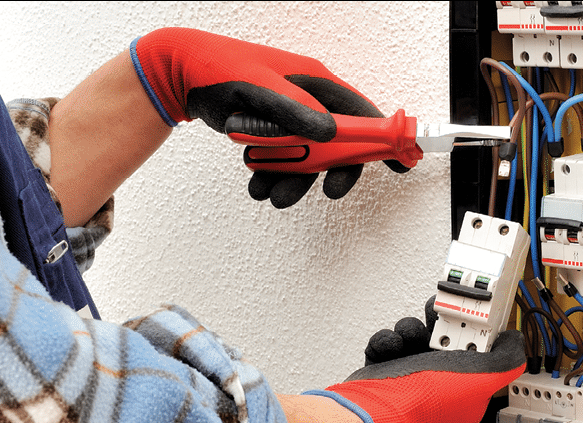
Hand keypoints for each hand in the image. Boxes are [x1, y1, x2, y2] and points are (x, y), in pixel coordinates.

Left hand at [130, 28, 406, 207]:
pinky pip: (284, 162)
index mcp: (315, 82)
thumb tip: (330, 134)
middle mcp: (308, 100)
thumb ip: (295, 111)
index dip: (383, 139)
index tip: (401, 165)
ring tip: (269, 193)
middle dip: (329, 172)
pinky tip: (256, 184)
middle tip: (324, 192)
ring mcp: (291, 118)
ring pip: (308, 160)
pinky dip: (273, 177)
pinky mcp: (273, 132)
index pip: (362, 113)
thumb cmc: (218, 69)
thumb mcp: (258, 88)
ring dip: (293, 181)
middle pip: (338, 145)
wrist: (181, 75)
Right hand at [305, 303, 525, 422]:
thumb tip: (515, 342)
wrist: (378, 410)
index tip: (472, 316)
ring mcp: (410, 379)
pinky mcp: (385, 372)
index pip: (478, 354)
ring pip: (415, 338)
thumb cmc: (427, 402)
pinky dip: (387, 341)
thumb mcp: (484, 378)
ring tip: (409, 337)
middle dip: (439, 324)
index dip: (476, 332)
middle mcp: (439, 385)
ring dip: (410, 330)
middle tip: (437, 317)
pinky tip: (391, 347)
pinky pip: (389, 344)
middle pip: (445, 340)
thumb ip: (508, 359)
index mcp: (466, 390)